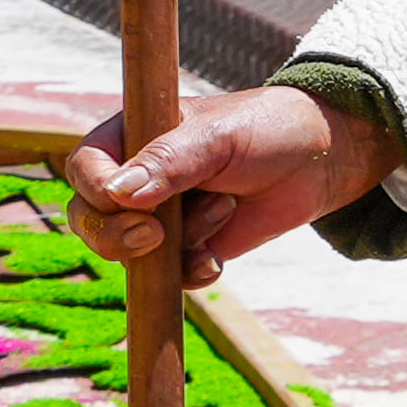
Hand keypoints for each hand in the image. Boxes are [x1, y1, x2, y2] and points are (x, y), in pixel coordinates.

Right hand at [66, 80, 378, 275]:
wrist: (321, 161)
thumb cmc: (266, 129)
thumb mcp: (219, 138)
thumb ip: (168, 163)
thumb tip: (117, 195)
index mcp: (133, 135)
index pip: (85, 168)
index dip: (96, 190)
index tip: (124, 201)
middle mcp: (138, 178)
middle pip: (91, 220)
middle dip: (118, 236)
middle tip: (157, 237)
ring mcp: (161, 217)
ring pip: (132, 254)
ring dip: (176, 245)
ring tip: (225, 209)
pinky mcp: (189, 249)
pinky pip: (170, 277)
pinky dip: (192, 272)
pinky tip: (218, 258)